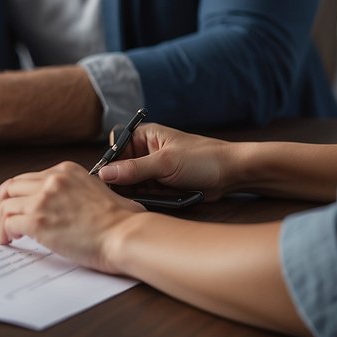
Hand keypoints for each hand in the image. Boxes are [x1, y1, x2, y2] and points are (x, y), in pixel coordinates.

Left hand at [0, 162, 145, 273]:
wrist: (125, 234)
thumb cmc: (122, 221)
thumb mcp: (101, 191)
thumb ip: (80, 191)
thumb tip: (74, 205)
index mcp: (66, 171)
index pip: (29, 178)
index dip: (19, 194)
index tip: (19, 206)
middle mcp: (52, 180)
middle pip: (11, 187)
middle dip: (3, 204)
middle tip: (3, 219)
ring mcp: (43, 199)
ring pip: (5, 205)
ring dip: (0, 221)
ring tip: (4, 234)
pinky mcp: (37, 220)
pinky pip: (8, 224)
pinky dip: (4, 233)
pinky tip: (10, 240)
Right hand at [96, 123, 235, 200]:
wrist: (231, 174)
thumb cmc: (202, 159)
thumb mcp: (165, 163)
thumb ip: (133, 169)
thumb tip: (104, 174)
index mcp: (144, 136)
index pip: (115, 150)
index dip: (109, 166)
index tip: (105, 183)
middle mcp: (145, 152)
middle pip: (121, 171)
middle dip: (124, 184)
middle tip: (127, 195)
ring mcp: (153, 170)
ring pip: (132, 186)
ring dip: (138, 194)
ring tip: (151, 196)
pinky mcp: (161, 185)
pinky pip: (145, 195)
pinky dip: (149, 200)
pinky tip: (159, 200)